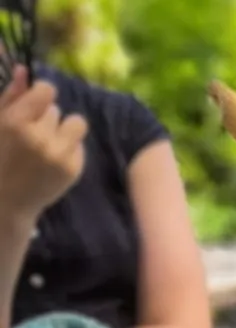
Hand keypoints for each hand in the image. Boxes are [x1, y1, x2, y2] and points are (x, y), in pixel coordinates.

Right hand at [0, 66, 88, 222]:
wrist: (7, 200)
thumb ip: (11, 96)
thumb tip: (24, 70)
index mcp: (16, 123)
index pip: (47, 90)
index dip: (41, 95)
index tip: (35, 104)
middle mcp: (40, 137)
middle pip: (57, 109)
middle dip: (45, 118)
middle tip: (30, 136)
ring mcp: (59, 155)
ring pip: (75, 123)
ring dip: (62, 130)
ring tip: (46, 145)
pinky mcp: (74, 169)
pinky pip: (80, 145)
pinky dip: (68, 149)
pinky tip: (51, 161)